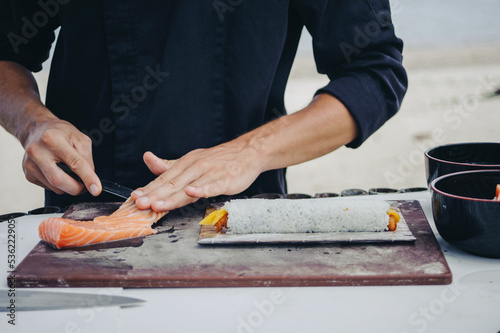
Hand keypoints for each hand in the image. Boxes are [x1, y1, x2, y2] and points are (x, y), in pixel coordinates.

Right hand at [22, 117, 100, 195]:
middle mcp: (38, 152)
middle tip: (85, 186)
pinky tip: (58, 171)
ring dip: (69, 186)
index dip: (88, 178)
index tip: (96, 189)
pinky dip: (59, 185)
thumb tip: (90, 179)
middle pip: (59, 180)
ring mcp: (30, 164)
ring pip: (55, 187)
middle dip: (77, 188)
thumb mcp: (80, 139)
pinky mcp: (28, 174)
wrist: (36, 130)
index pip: (75, 163)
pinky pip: (48, 188)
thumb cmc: (59, 132)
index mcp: (53, 139)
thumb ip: (87, 159)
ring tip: (71, 173)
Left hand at [131, 145, 261, 211]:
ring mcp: (209, 173)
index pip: (164, 178)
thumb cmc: (218, 160)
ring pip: (188, 187)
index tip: (135, 197)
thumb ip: (170, 165)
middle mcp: (195, 167)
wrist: (247, 152)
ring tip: (158, 205)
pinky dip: (201, 189)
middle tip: (140, 204)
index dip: (149, 189)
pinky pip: (211, 185)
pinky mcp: (224, 179)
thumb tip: (148, 159)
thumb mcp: (191, 160)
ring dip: (172, 197)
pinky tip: (191, 193)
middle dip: (155, 195)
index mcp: (185, 163)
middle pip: (172, 184)